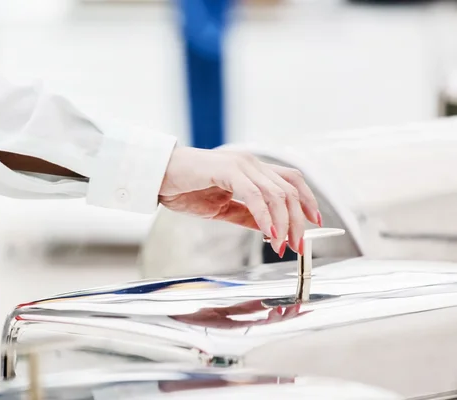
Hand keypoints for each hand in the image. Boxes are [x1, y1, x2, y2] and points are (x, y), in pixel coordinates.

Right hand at [159, 147, 321, 254]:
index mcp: (252, 169)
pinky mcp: (228, 170)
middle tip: (297, 246)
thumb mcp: (223, 207)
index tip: (316, 223)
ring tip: (280, 246)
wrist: (158, 176)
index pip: (291, 181)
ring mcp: (241, 164)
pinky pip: (254, 195)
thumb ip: (247, 215)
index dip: (307, 201)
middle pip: (289, 190)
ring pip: (276, 194)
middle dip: (298, 221)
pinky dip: (265, 216)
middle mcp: (251, 163)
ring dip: (284, 223)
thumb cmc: (185, 188)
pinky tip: (269, 234)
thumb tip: (270, 229)